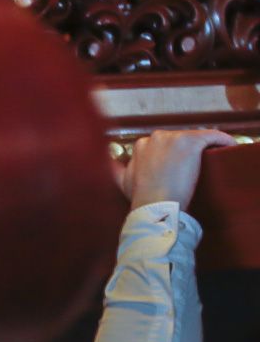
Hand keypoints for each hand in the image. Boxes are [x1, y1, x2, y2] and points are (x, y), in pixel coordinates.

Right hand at [114, 128, 231, 210]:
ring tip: (213, 159)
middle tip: (194, 167)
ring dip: (204, 147)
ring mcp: (173, 138)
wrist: (155, 206)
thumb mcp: (123, 181)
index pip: (163, 144)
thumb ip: (119, 169)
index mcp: (141, 145)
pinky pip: (213, 136)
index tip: (181, 166)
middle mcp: (155, 137)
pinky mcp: (191, 142)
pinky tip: (229, 146)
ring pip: (195, 138)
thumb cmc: (141, 198)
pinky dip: (222, 140)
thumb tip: (113, 164)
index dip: (173, 155)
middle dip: (186, 150)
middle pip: (179, 139)